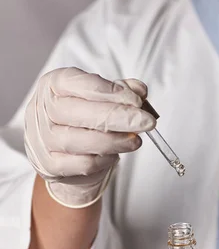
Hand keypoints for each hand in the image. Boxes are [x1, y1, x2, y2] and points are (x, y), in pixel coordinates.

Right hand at [24, 68, 155, 208]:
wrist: (65, 155)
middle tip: (146, 122)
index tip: (136, 100)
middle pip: (80, 112)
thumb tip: (139, 90)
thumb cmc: (83, 121)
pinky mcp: (49, 165)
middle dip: (119, 117)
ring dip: (116, 141)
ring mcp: (42, 139)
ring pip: (82, 140)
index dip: (110, 91)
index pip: (79, 83)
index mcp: (53, 85)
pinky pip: (83, 164)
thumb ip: (121, 91)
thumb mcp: (101, 99)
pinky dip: (105, 159)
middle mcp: (41, 109)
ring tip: (135, 140)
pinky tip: (115, 154)